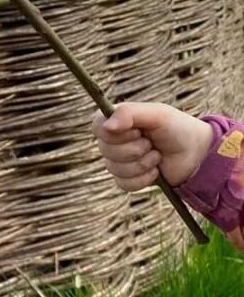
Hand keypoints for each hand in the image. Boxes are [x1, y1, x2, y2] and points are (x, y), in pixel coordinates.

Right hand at [93, 101, 212, 190]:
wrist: (197, 154)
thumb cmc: (177, 128)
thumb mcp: (156, 114)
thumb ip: (129, 113)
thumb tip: (106, 126)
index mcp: (115, 121)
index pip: (98, 127)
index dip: (116, 133)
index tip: (137, 131)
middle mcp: (113, 141)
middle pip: (106, 150)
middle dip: (135, 149)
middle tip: (152, 143)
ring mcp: (118, 161)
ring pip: (114, 168)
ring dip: (142, 164)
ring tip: (157, 156)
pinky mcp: (128, 179)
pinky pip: (123, 184)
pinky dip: (143, 179)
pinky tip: (155, 172)